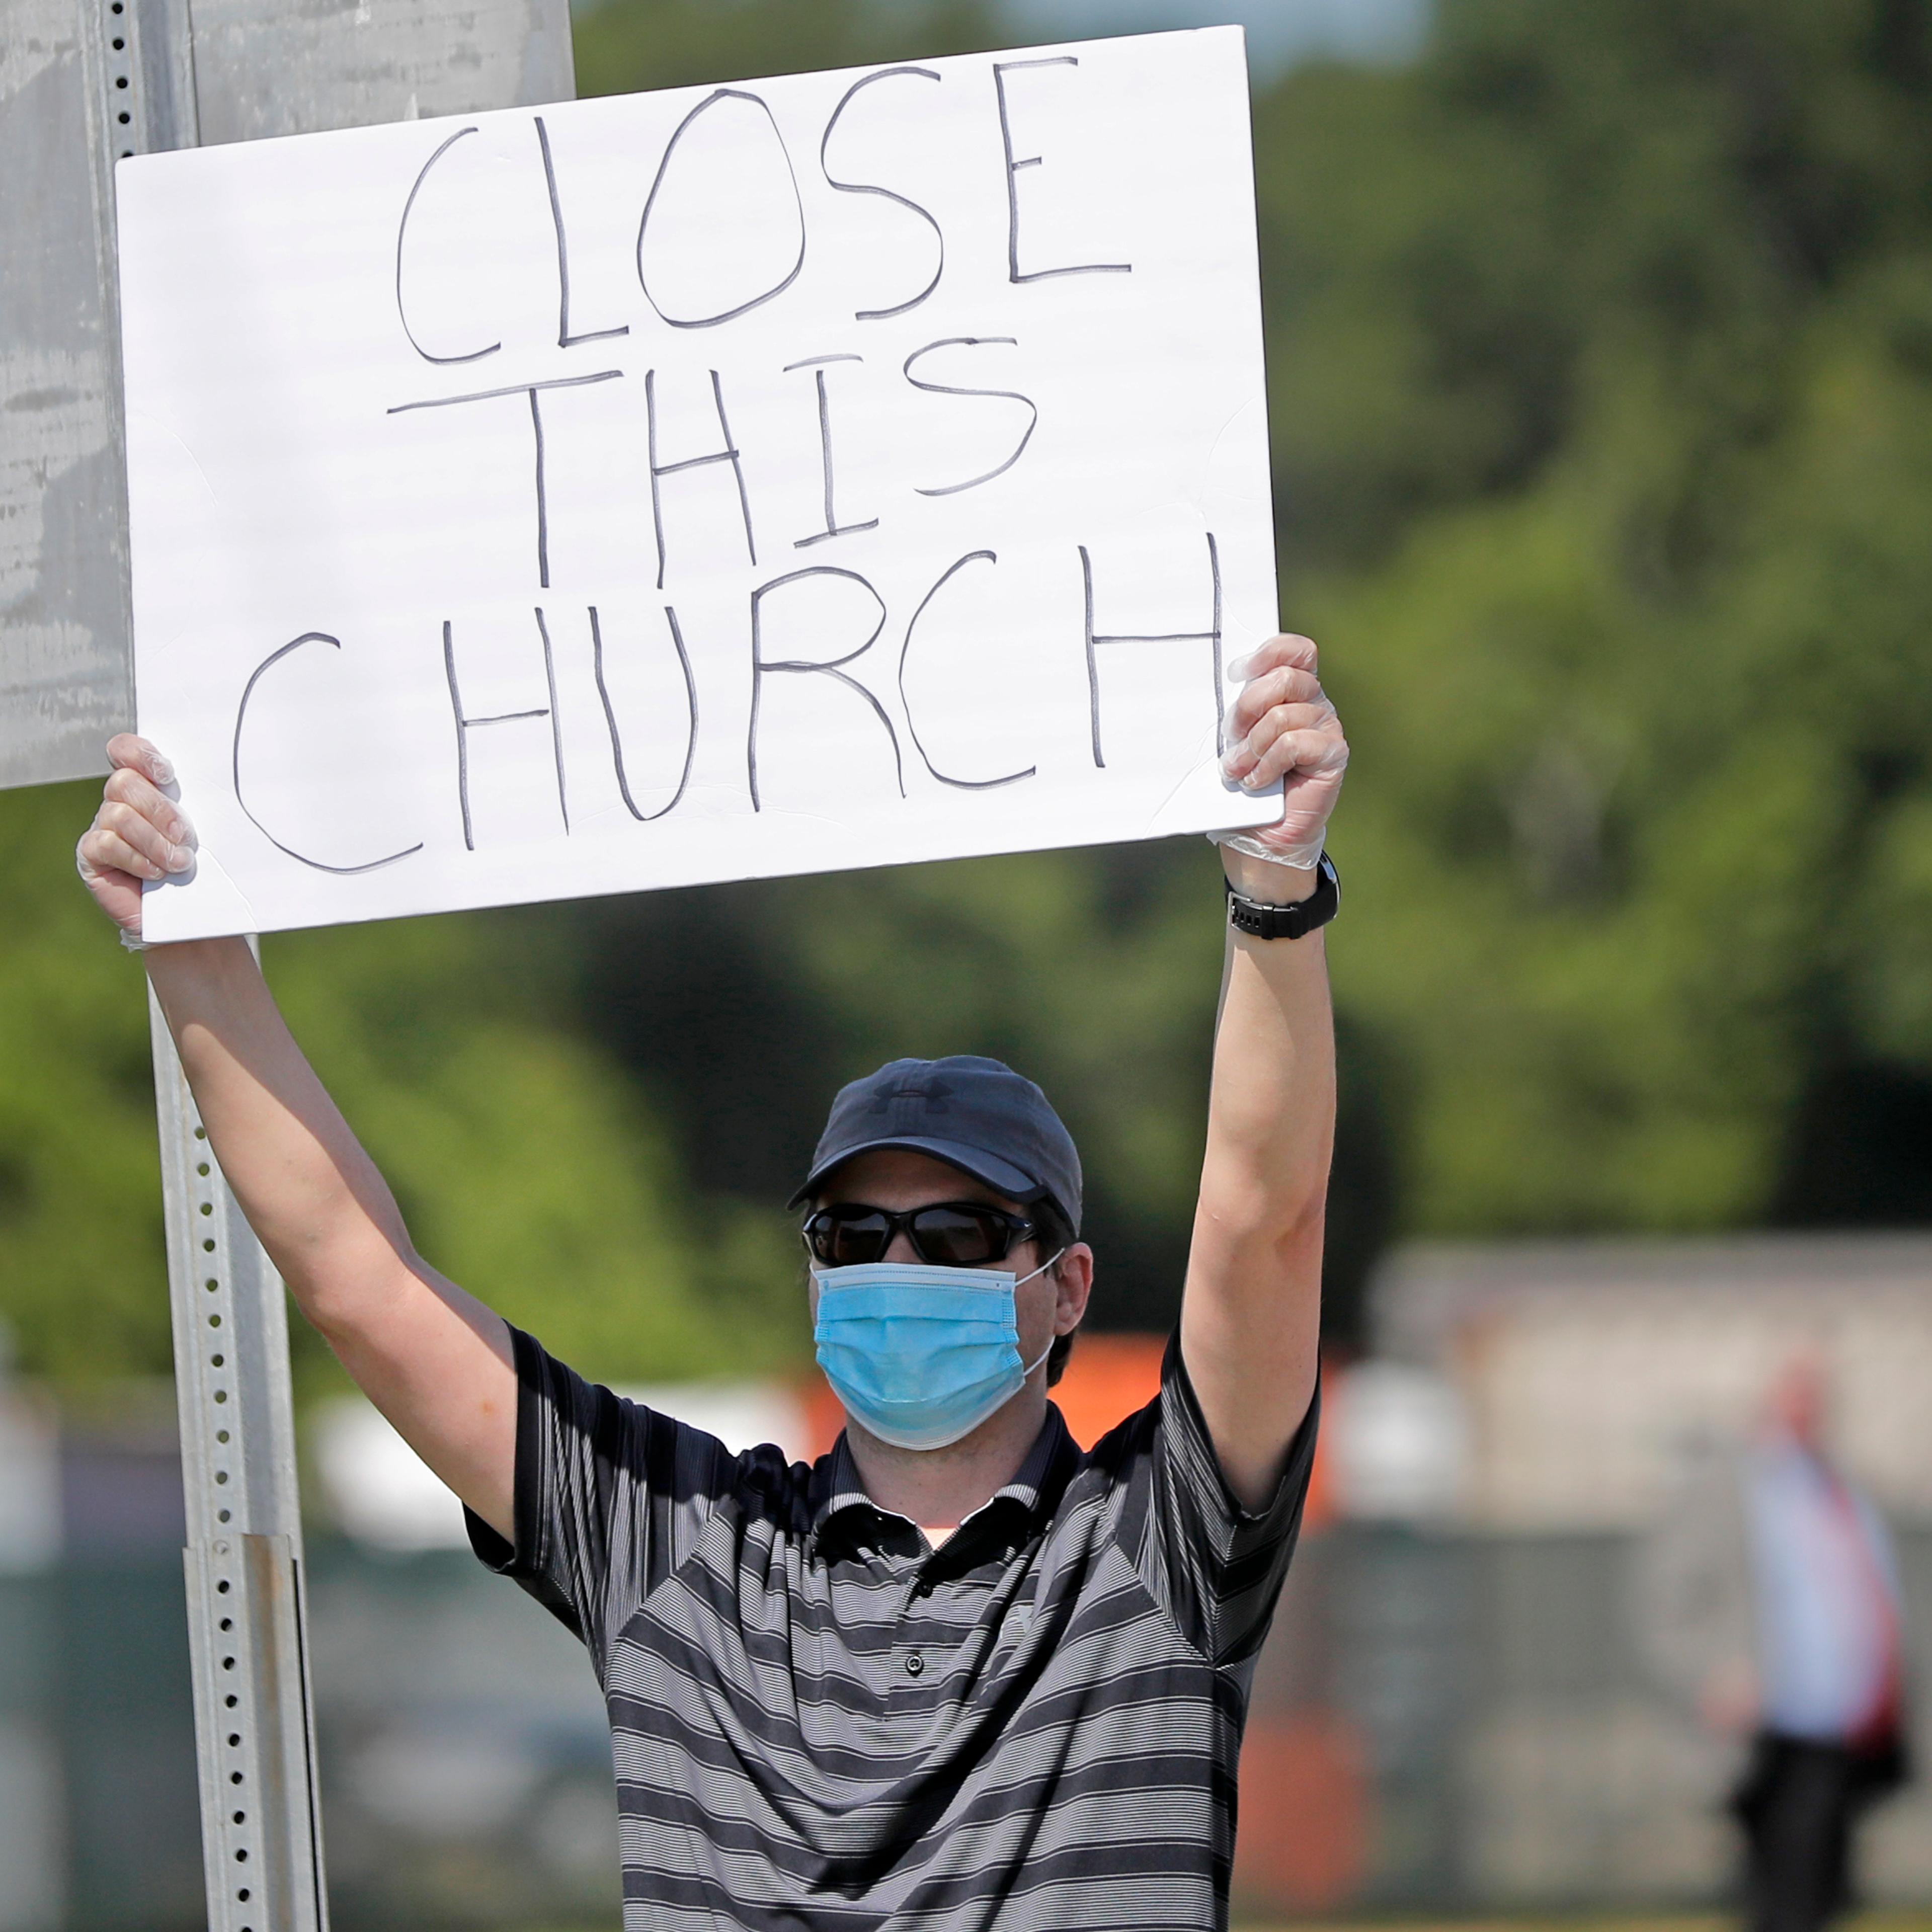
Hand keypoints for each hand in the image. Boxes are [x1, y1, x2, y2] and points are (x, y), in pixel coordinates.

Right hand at [75, 734, 196, 939]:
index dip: (139, 754)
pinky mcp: (91, 854)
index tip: (167, 774)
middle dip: (159, 809)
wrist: (183, 912)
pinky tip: (156, 873)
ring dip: (154, 840)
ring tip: (179, 863)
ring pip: (118, 815)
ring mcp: (101, 826)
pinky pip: (106, 844)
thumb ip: (201, 807)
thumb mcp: (203, 832)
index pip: (125, 750)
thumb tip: (228, 790)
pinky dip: (137, 858)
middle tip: (185, 836)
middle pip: (123, 782)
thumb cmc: (197, 866)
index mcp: (145, 786)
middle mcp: (119, 801)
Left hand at [1217, 633, 1348, 870]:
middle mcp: (1315, 703)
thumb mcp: (1234, 738)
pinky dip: (1267, 764)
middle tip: (1230, 737)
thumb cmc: (1244, 780)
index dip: (1269, 653)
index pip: (1295, 651)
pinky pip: (1293, 744)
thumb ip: (1239, 710)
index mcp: (1293, 690)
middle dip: (1247, 707)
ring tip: (1239, 770)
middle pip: (1285, 678)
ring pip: (1283, 716)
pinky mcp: (1333, 754)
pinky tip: (1257, 782)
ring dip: (1251, 747)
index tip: (1237, 673)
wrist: (1261, 831)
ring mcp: (1327, 727)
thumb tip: (1227, 686)